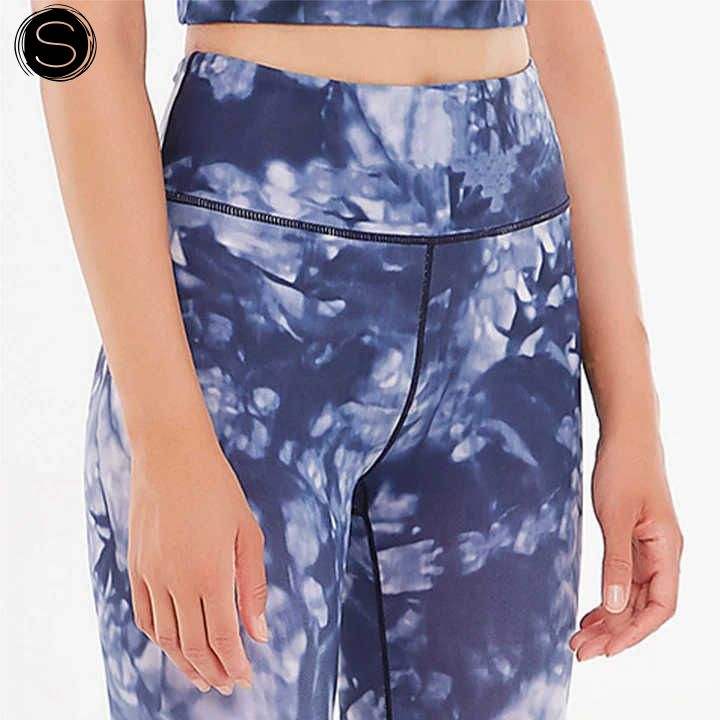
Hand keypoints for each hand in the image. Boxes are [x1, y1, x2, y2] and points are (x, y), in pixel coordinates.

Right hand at [127, 430, 267, 693]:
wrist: (171, 456)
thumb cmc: (218, 489)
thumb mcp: (247, 533)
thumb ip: (253, 586)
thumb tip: (259, 633)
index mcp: (211, 573)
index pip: (222, 637)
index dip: (235, 663)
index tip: (246, 678)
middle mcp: (177, 581)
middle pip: (193, 645)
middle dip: (213, 671)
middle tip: (228, 685)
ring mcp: (152, 575)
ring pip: (166, 638)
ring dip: (185, 663)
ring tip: (204, 676)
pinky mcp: (136, 567)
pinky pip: (146, 616)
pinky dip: (160, 639)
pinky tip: (173, 645)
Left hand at [570, 432, 682, 660]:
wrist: (625, 435)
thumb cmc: (624, 468)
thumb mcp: (615, 516)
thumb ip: (615, 562)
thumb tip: (614, 608)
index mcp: (667, 550)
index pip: (660, 607)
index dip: (634, 631)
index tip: (605, 647)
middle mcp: (662, 554)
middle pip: (643, 607)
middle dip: (614, 631)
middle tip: (580, 649)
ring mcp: (648, 547)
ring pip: (632, 595)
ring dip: (609, 617)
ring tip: (580, 636)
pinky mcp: (632, 538)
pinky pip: (623, 578)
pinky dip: (607, 595)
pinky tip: (590, 610)